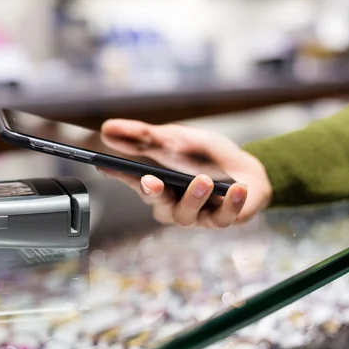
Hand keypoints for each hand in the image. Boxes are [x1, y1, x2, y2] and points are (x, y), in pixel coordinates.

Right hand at [98, 119, 272, 227]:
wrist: (244, 169)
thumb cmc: (203, 156)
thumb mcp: (173, 138)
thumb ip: (142, 135)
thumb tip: (107, 128)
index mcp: (155, 184)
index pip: (131, 180)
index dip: (118, 174)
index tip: (104, 165)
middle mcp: (170, 204)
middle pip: (157, 203)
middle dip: (153, 193)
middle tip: (151, 181)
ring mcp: (195, 215)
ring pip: (186, 215)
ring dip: (193, 198)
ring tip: (203, 181)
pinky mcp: (221, 220)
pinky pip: (223, 218)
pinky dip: (231, 204)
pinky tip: (238, 188)